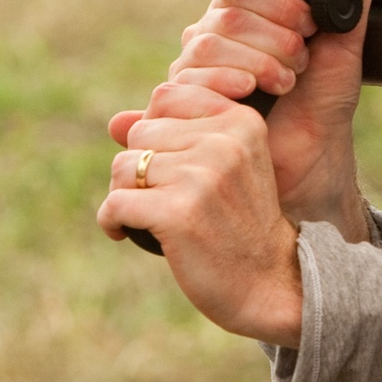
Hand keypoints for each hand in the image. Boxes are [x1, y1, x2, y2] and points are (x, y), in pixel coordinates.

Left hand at [98, 84, 305, 344]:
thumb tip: (114, 122)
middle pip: (140, 132)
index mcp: (240, 121)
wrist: (270, 285)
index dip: (155, 133)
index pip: (165, 97)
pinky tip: (124, 233)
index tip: (171, 166)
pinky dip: (111, 221)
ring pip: (123, 166)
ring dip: (125, 195)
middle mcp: (223, 141)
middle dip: (139, 166)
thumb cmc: (240, 225)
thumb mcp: (228, 166)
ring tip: (148, 216)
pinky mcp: (177, 212)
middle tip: (159, 197)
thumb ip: (181, 136)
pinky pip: (115, 202)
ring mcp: (200, 177)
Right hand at [109, 0, 377, 238]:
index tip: (309, 28)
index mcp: (247, 17)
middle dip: (273, 39)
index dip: (278, 4)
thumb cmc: (323, 106)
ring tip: (283, 84)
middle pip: (225, 16)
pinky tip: (248, 96)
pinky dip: (225, 84)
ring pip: (206, 47)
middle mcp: (215, 39)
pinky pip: (187, 82)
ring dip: (255, 64)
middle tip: (299, 64)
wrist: (314, 161)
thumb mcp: (347, 42)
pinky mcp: (185, 106)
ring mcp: (195, 71)